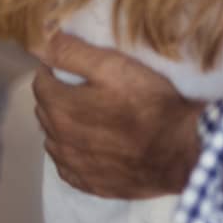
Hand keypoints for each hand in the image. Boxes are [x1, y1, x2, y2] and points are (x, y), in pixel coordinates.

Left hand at [31, 32, 203, 198]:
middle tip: (91, 86)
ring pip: (55, 138)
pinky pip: (69, 164)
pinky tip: (97, 144)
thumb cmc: (153, 106)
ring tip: (97, 114)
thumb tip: (40, 39)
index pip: (41, 81)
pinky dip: (76, 152)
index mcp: (60, 108)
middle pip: (46, 109)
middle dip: (60, 94)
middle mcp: (58, 140)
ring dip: (66, 124)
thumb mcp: (116, 68)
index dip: (57, 68)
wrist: (182, 155)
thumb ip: (73, 53)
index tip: (79, 64)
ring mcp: (73, 165)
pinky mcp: (89, 184)